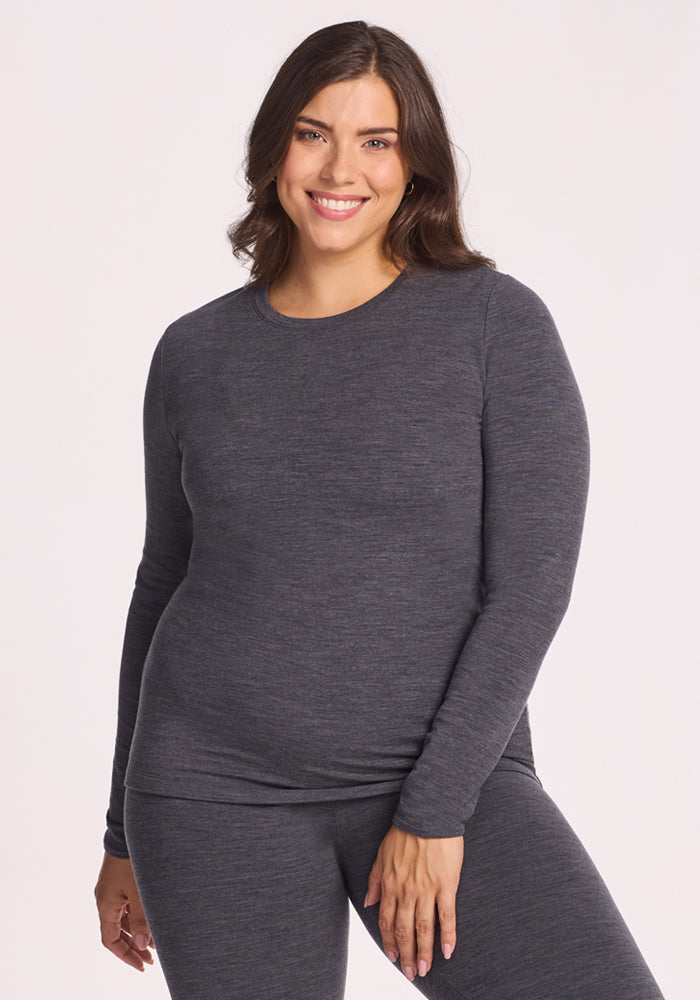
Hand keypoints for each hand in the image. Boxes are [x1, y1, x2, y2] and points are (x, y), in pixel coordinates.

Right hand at [94, 851, 154, 971]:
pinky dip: (136, 917)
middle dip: (132, 947)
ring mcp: (111, 890)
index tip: (141, 965)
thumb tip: (141, 945)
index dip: (125, 955)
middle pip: (116, 932)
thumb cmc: (132, 859)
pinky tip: (150, 920)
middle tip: (151, 959)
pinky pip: (125, 906)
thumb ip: (140, 919)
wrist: (127, 831)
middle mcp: (105, 899)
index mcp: (106, 905)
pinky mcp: (119, 881)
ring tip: (154, 943)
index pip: (111, 941)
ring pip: (122, 919)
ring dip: (136, 932)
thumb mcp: (139, 892)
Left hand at [364, 823, 462, 981]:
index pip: (387, 921)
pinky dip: (448, 935)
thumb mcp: (382, 854)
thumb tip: (369, 902)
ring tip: (426, 969)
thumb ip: (375, 880)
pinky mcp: (447, 885)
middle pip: (405, 930)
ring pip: (424, 928)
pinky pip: (447, 915)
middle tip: (412, 973)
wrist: (428, 815)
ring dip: (425, 951)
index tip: (393, 958)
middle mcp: (407, 891)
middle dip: (407, 955)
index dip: (389, 942)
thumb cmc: (405, 832)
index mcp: (390, 884)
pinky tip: (448, 950)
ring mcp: (427, 889)